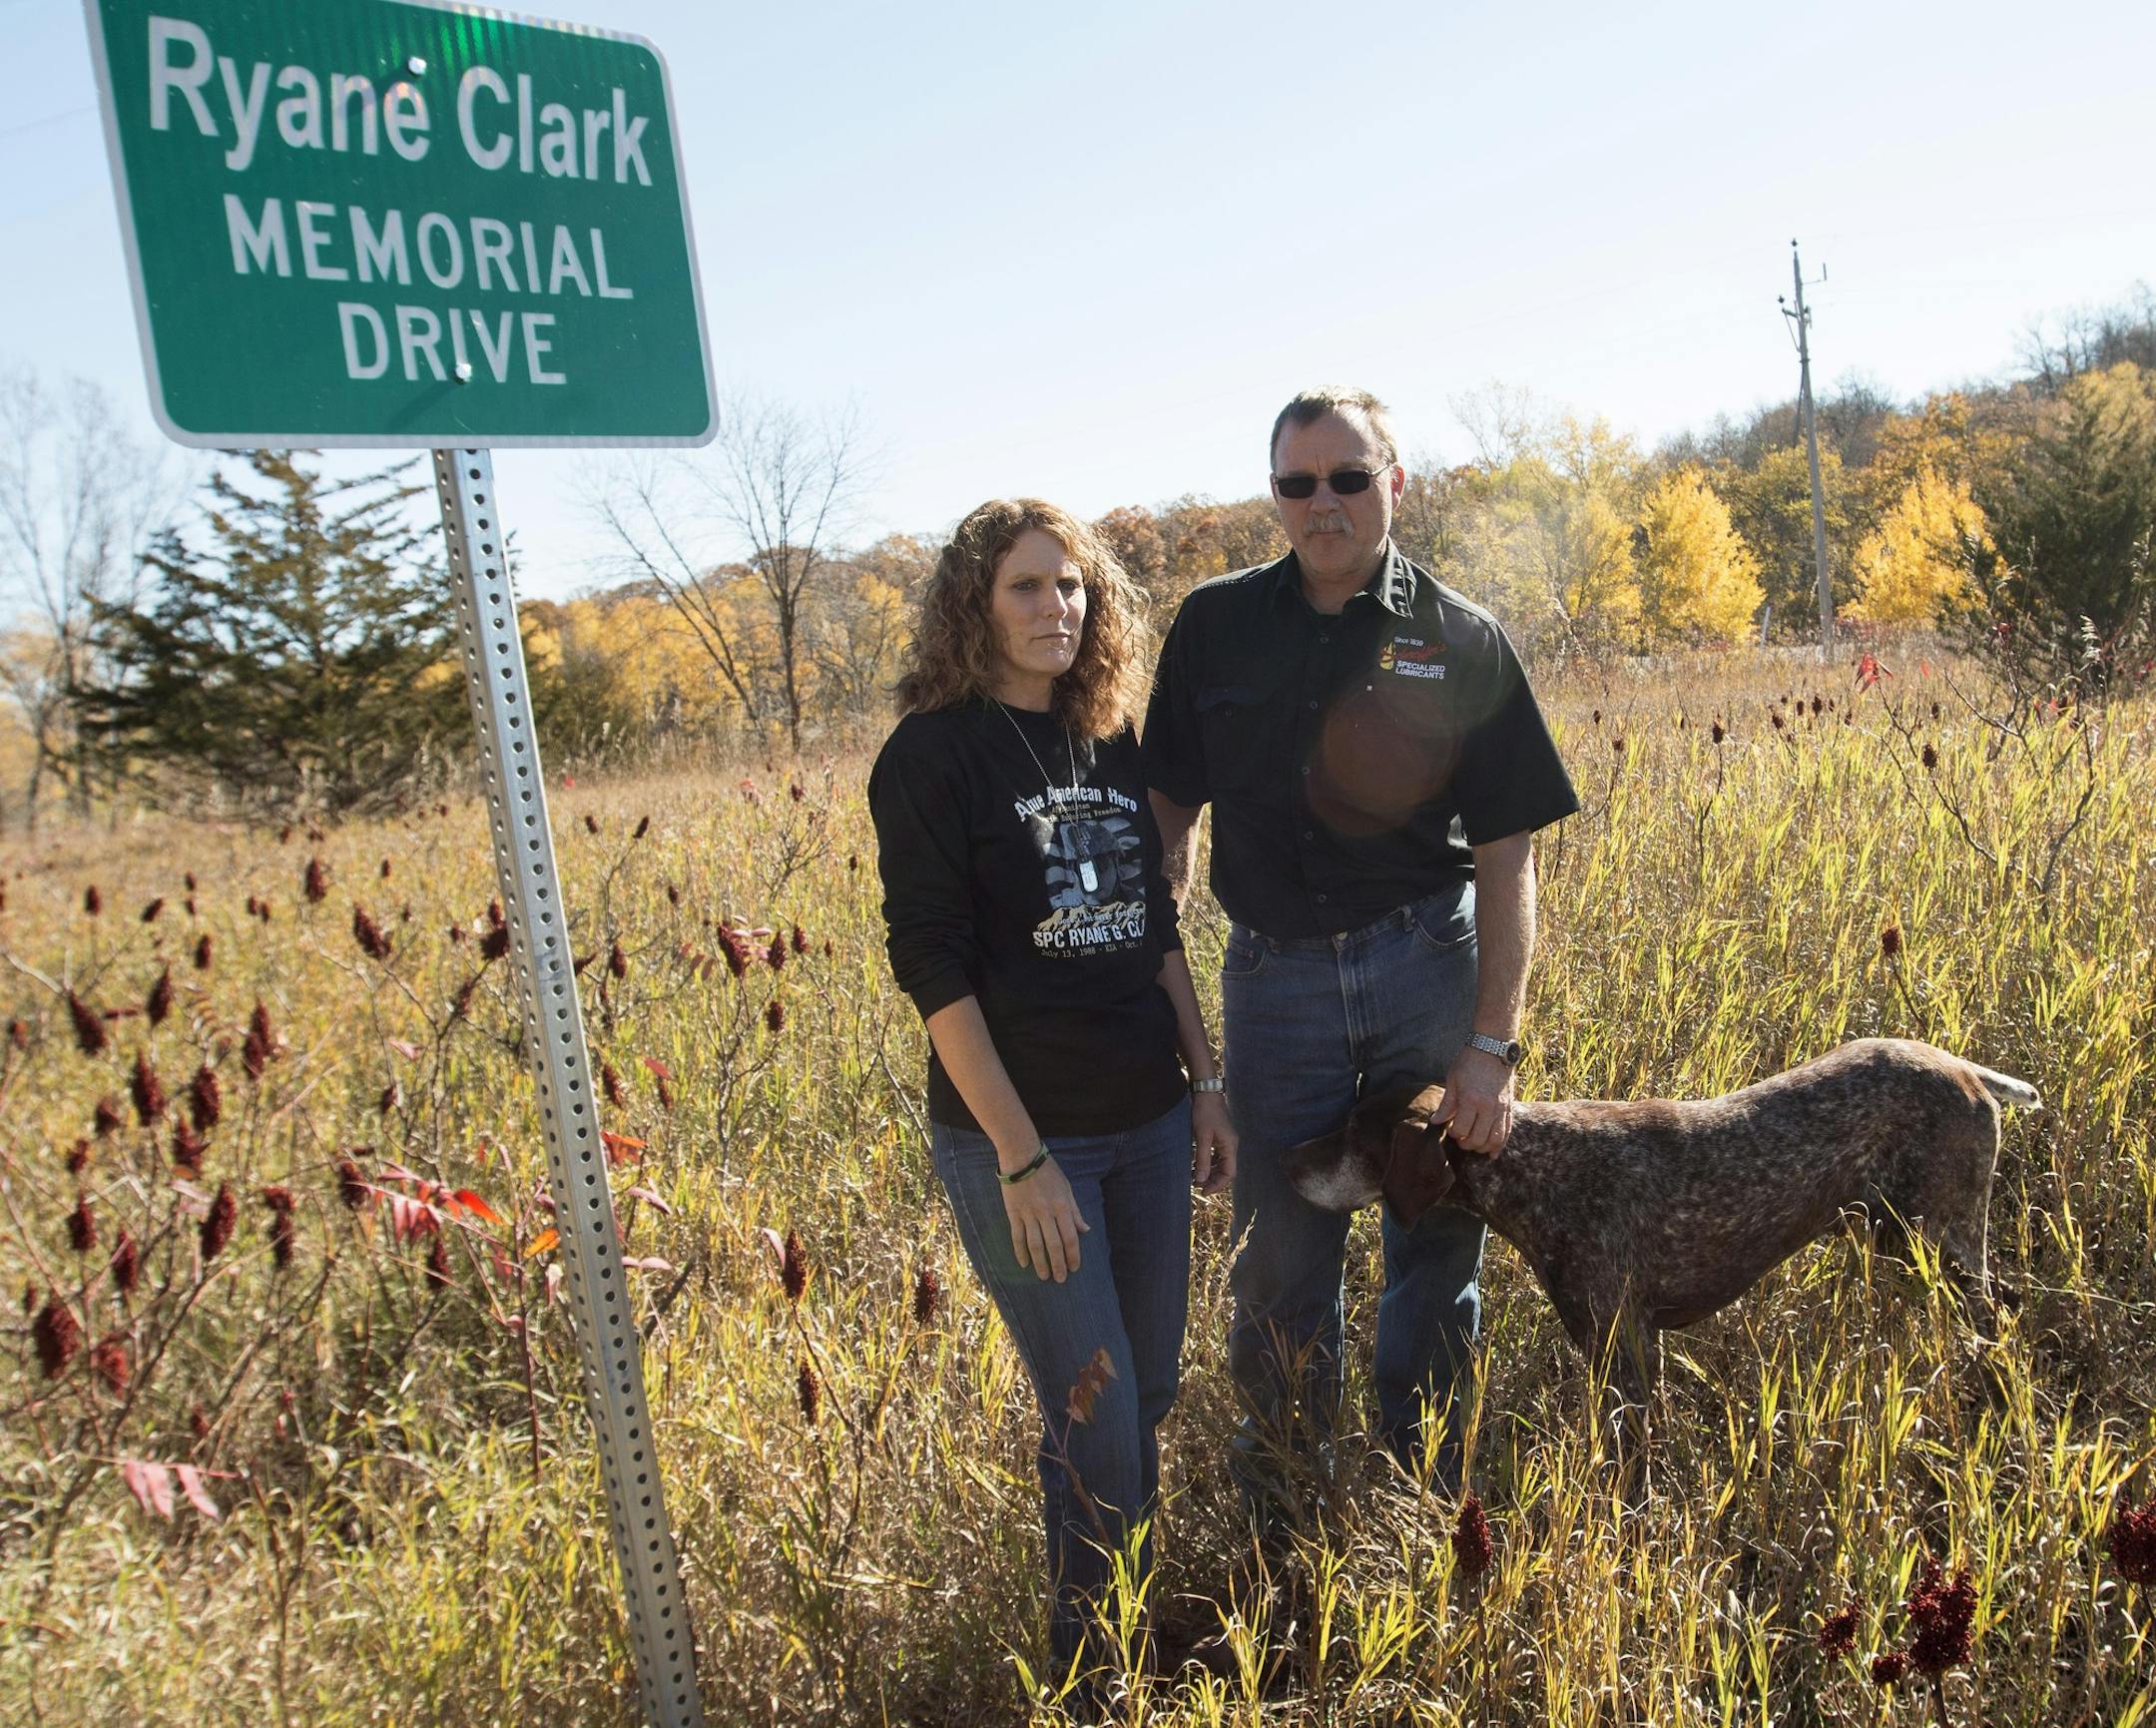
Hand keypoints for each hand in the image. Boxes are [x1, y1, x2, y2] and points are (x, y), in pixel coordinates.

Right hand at [1001, 1153, 1088, 1281]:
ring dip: (1040, 1263)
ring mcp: (1028, 1214)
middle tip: (1060, 1279)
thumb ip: (1075, 1211)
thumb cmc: (1047, 1171)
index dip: (1073, 1255)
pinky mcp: (1014, 1213)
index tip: (1074, 1268)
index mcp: (1062, 1206)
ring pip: (1035, 1244)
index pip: (1070, 1237)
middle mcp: (1046, 1213)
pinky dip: (1020, 1252)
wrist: (1021, 1156)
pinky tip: (1024, 1264)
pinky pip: (1017, 1237)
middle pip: (1054, 1245)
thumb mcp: (1067, 1188)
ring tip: (1044, 1276)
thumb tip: (1085, 1230)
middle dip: (1058, 1264)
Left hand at [1191, 1091, 1237, 1195]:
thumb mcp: (1201, 1137)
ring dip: (1209, 1172)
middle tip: (1197, 1187)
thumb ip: (1201, 1159)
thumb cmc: (1204, 1112)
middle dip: (1213, 1180)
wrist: (1206, 1092)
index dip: (1217, 1184)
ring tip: (1194, 1178)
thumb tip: (1200, 1180)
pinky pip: (1215, 1155)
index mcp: (1230, 1146)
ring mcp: (1225, 1141)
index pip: (1229, 1173)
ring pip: (1220, 1163)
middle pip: (1226, 1170)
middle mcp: (1231, 1145)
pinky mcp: (1219, 1137)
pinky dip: (1207, 1162)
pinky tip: (1195, 1166)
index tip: (1203, 1191)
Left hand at [1430, 1046, 1513, 1155]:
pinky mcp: (1510, 1108)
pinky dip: (1500, 1145)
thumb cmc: (1469, 1062)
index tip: (1450, 1128)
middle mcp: (1488, 1107)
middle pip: (1478, 1139)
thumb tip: (1436, 1121)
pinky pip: (1507, 1132)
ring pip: (1495, 1140)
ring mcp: (1502, 1109)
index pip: (1461, 1129)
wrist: (1493, 1048)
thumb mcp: (1452, 1080)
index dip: (1454, 1133)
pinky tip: (1492, 1152)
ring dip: (1483, 1147)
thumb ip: (1446, 1104)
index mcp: (1471, 1100)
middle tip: (1461, 1139)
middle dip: (1467, 1143)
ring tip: (1474, 1144)